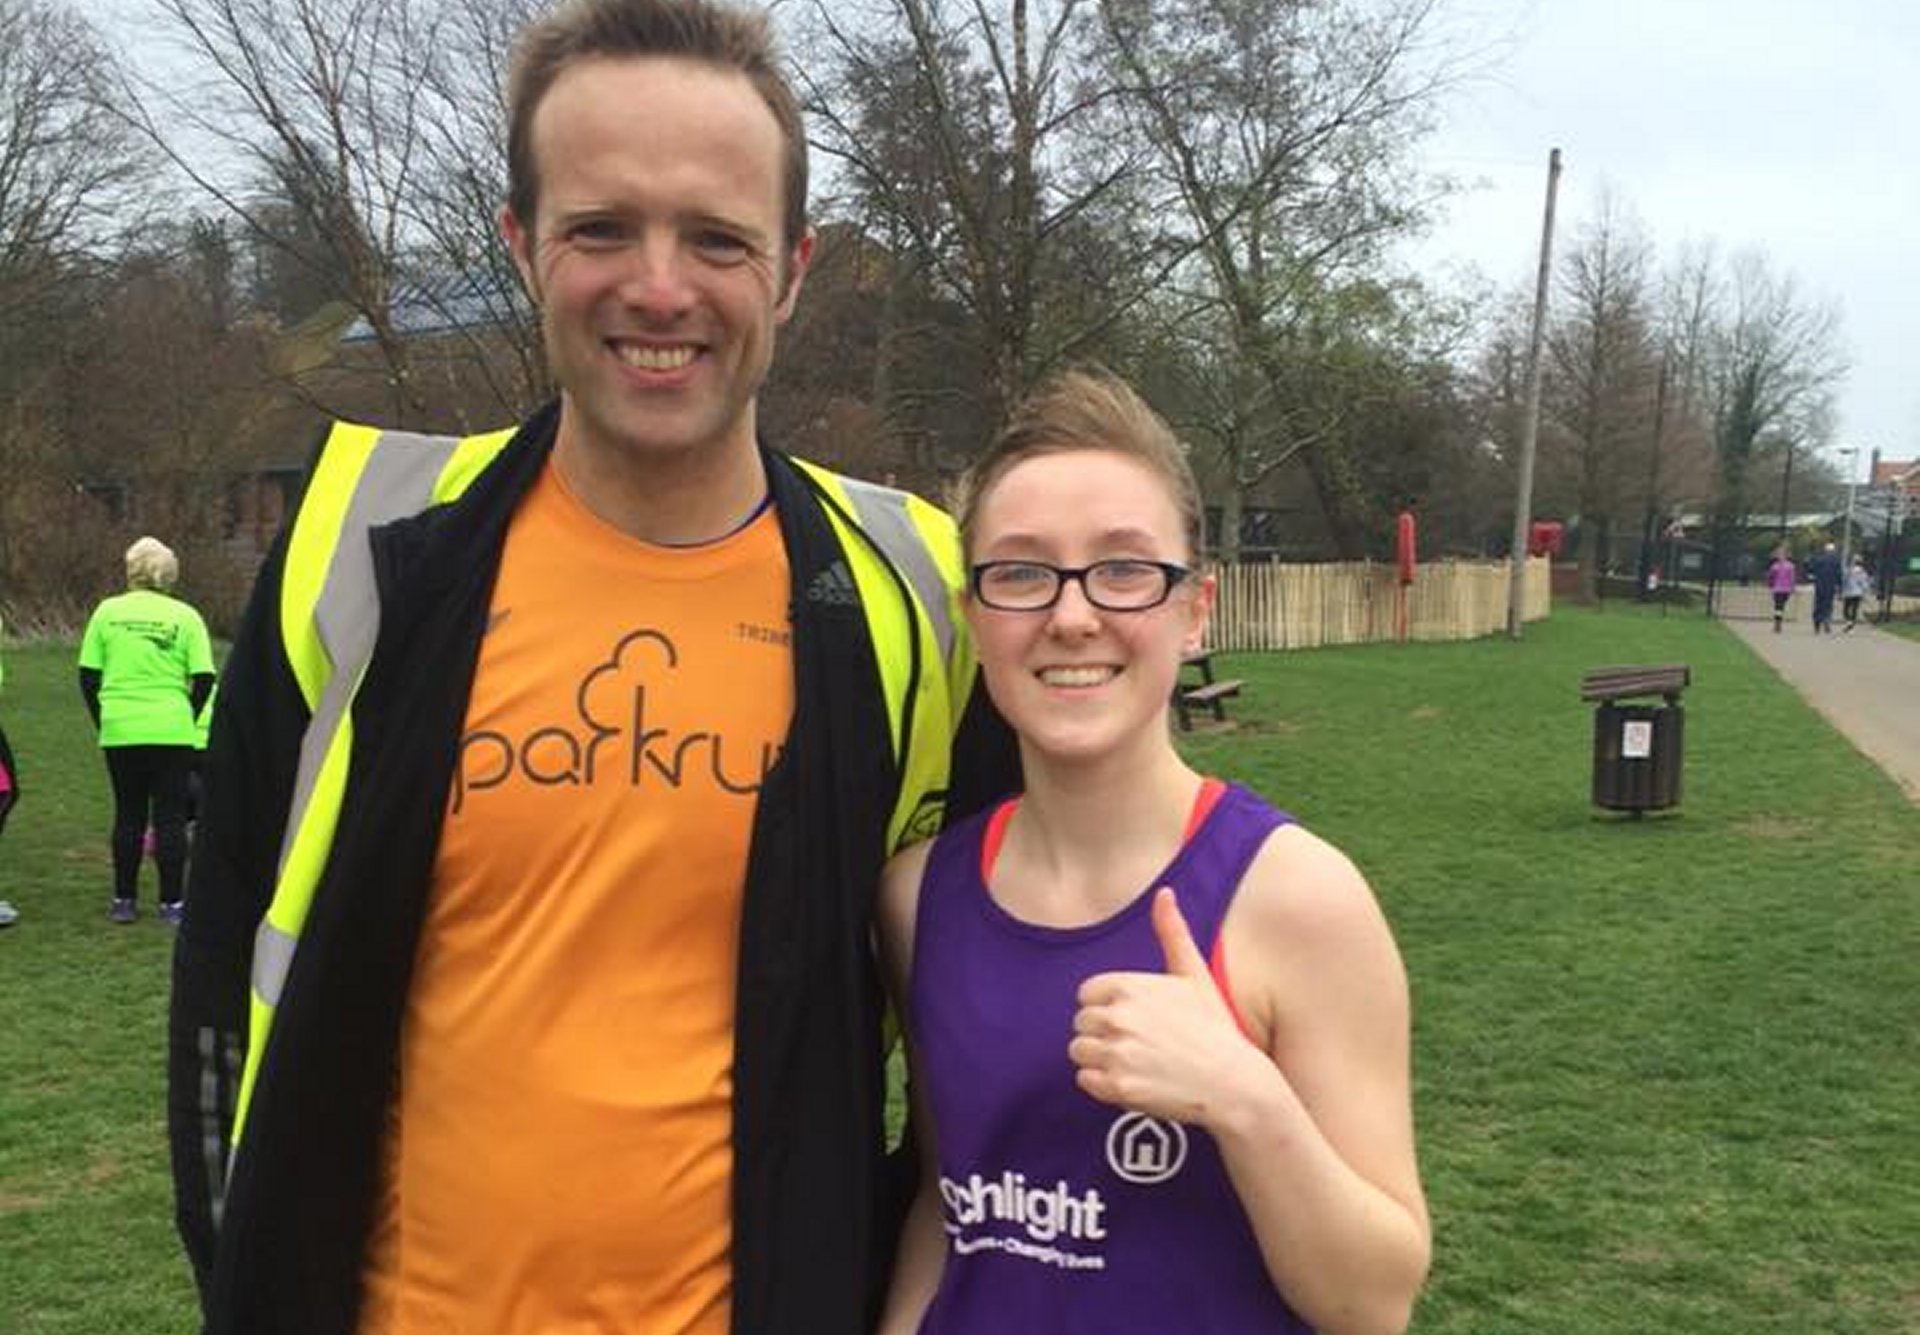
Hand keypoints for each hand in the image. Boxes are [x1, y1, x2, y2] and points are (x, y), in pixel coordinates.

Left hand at [1069, 887, 1270, 1126]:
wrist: (1233, 1083)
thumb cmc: (1214, 1027)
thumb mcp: (1194, 975)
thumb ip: (1171, 932)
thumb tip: (1164, 892)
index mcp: (1128, 986)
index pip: (1086, 994)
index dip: (1108, 1006)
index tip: (1136, 1018)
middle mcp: (1118, 1018)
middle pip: (1081, 1023)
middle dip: (1103, 1033)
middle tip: (1140, 1043)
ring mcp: (1117, 1054)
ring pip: (1079, 1051)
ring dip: (1100, 1058)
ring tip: (1136, 1061)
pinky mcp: (1118, 1088)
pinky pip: (1085, 1080)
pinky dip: (1102, 1083)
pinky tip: (1133, 1080)